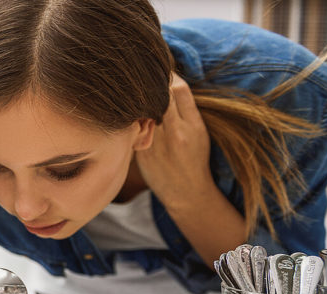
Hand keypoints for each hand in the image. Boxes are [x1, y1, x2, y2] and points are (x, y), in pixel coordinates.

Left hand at [136, 73, 212, 208]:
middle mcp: (175, 132)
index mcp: (193, 125)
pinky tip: (126, 110)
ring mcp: (156, 143)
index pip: (178, 89)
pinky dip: (130, 116)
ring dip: (137, 98)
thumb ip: (185, 110)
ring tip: (131, 89)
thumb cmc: (194, 158)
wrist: (186, 191)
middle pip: (158, 96)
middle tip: (141, 74)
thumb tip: (168, 82)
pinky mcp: (142, 152)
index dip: (168, 75)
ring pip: (143, 110)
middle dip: (150, 82)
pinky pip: (134, 127)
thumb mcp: (199, 132)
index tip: (161, 69)